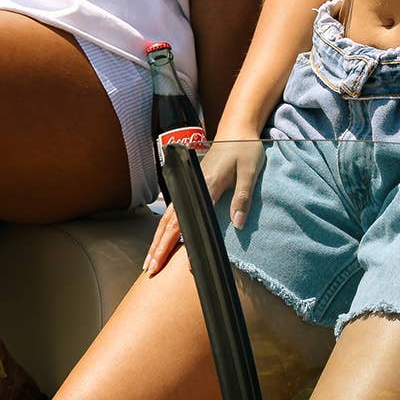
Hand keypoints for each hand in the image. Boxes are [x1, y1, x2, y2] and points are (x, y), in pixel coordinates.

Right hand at [142, 138, 264, 277]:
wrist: (237, 129)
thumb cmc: (245, 149)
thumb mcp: (250, 172)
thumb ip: (243, 197)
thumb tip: (237, 224)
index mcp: (208, 182)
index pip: (191, 217)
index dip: (185, 241)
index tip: (183, 263)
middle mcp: (193, 185)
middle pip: (171, 221)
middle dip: (159, 247)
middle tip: (150, 269)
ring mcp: (189, 185)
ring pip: (168, 217)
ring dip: (157, 240)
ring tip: (149, 261)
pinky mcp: (190, 185)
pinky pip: (173, 211)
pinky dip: (163, 229)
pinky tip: (160, 241)